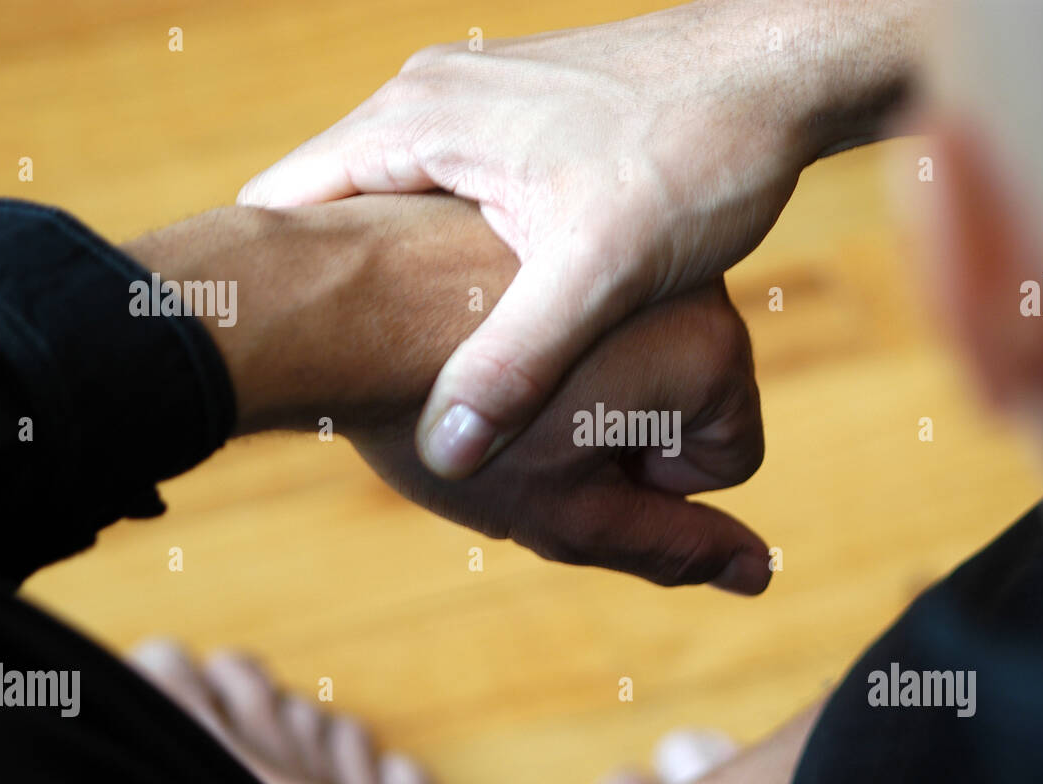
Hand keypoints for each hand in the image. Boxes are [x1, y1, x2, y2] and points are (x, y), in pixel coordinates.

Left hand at [124, 194, 769, 592]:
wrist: (334, 301)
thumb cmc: (450, 424)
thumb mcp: (565, 511)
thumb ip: (669, 548)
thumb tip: (757, 578)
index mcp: (707, 352)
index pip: (728, 457)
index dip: (648, 487)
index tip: (573, 465)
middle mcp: (683, 280)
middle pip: (682, 395)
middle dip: (618, 428)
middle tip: (527, 438)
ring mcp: (621, 235)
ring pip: (628, 346)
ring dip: (577, 380)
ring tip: (493, 389)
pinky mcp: (561, 207)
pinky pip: (578, 294)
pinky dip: (541, 326)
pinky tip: (471, 341)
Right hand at [238, 0, 917, 478]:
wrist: (776, 75)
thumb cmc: (696, 153)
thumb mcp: (602, 267)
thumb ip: (519, 360)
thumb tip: (449, 451)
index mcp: (417, 124)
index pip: (283, 204)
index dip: (266, 287)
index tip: (266, 361)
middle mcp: (427, 100)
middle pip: (331, 208)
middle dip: (336, 293)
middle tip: (335, 382)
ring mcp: (472, 105)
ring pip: (392, 206)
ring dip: (394, 277)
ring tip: (401, 360)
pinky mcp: (515, 120)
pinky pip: (445, 195)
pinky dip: (444, 255)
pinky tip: (474, 311)